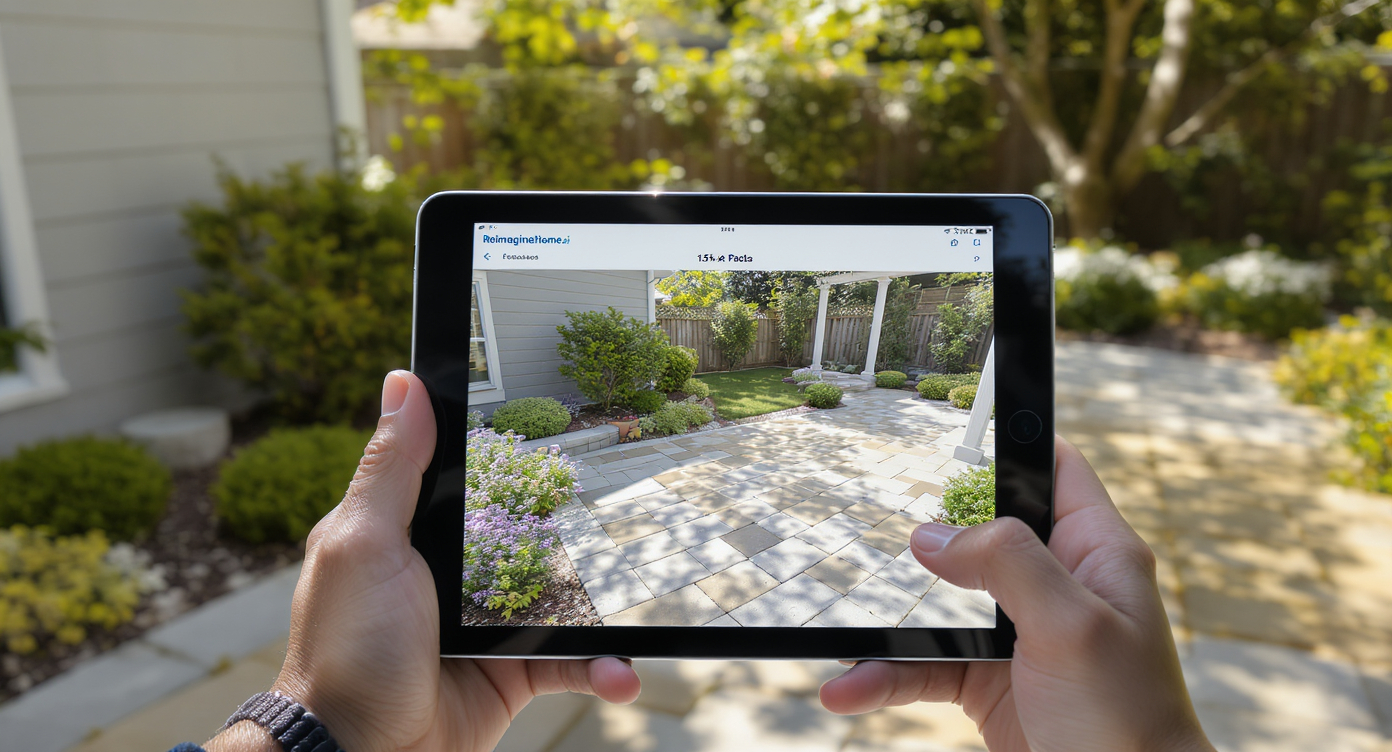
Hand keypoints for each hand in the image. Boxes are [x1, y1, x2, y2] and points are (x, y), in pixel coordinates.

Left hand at [206, 371, 639, 751]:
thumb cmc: (345, 651)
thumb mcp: (365, 545)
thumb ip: (392, 468)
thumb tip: (404, 381)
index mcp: (408, 532)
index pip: (466, 476)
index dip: (507, 452)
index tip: (556, 421)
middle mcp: (449, 573)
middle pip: (527, 529)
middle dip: (574, 523)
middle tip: (624, 502)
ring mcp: (482, 624)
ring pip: (559, 594)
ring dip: (601, 600)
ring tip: (641, 593)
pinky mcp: (508, 673)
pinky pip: (568, 661)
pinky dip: (599, 667)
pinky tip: (622, 671)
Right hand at [819, 436, 1213, 751]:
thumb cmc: (1128, 726)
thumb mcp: (1073, 627)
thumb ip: (1008, 563)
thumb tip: (934, 534)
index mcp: (1096, 553)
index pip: (1057, 467)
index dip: (1014, 438)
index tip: (963, 417)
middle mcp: (1058, 588)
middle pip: (983, 531)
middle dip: (932, 532)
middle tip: (893, 532)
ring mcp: (1022, 637)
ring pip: (940, 606)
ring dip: (890, 625)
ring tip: (843, 638)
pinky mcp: (992, 684)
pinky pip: (925, 666)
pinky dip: (885, 676)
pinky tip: (847, 690)